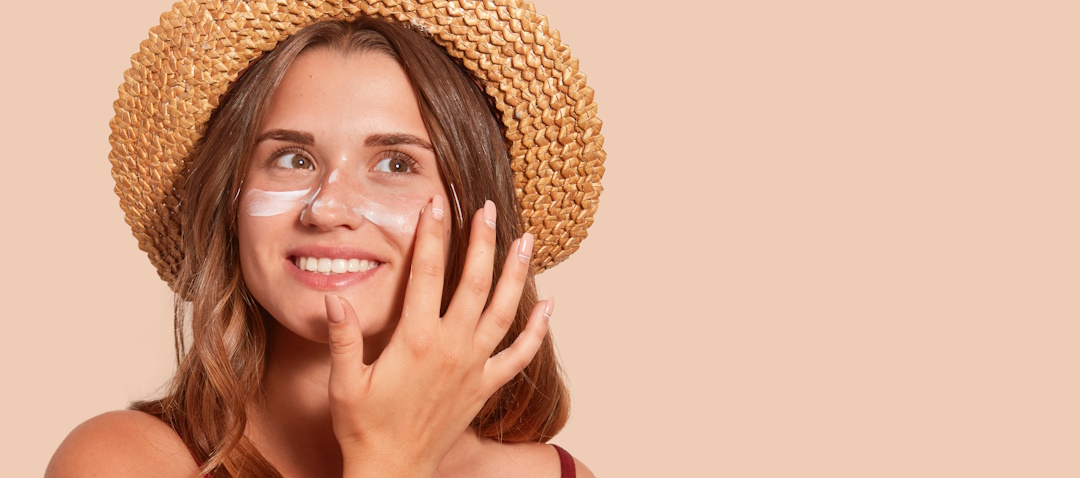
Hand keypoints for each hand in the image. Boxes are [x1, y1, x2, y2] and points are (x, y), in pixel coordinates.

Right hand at [324, 195, 551, 476]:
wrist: (394, 471)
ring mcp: (474, 367)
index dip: (432, 235)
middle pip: (474, 283)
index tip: (436, 203)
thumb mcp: (344, 383)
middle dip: (482, 242)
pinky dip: (537, 331)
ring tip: (526, 240)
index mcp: (416, 340)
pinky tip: (550, 307)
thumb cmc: (364, 428)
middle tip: (487, 208)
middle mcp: (452, 348)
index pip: (427, 274)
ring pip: (504, 311)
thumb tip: (333, 297)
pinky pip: (519, 355)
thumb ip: (343, 338)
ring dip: (516, 274)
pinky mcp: (485, 387)